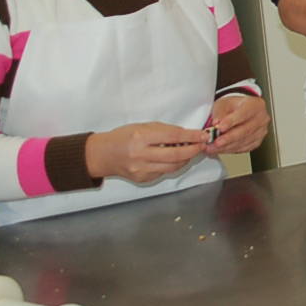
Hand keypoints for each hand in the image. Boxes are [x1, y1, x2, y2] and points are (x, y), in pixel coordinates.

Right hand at [85, 123, 209, 183]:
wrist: (102, 155)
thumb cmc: (122, 137)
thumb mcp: (142, 126)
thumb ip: (164, 131)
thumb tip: (187, 135)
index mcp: (141, 137)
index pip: (173, 137)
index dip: (191, 136)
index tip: (203, 135)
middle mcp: (141, 155)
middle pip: (176, 155)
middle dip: (193, 150)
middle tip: (203, 145)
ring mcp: (142, 169)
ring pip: (173, 167)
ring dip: (186, 159)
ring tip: (191, 151)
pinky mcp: (143, 179)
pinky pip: (164, 172)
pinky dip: (173, 165)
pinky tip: (175, 159)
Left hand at [207, 94, 269, 154]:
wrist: (241, 111)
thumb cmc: (234, 106)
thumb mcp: (224, 104)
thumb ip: (219, 114)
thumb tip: (216, 124)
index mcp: (255, 105)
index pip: (243, 114)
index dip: (231, 122)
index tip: (219, 128)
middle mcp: (261, 118)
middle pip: (245, 130)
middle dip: (228, 138)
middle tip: (215, 142)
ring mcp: (261, 131)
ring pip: (244, 141)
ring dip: (227, 146)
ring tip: (214, 148)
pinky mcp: (257, 141)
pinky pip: (244, 148)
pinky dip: (231, 150)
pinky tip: (222, 149)